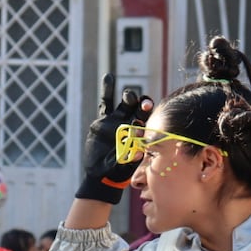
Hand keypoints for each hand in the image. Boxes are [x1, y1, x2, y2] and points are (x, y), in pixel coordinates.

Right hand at [77, 73, 153, 203]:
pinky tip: (109, 77)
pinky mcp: (104, 120)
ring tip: (129, 94)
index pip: (148, 121)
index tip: (148, 110)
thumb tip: (137, 155)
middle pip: (139, 109)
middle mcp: (131, 125)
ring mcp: (117, 121)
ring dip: (129, 96)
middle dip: (141, 104)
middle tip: (143, 104)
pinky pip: (106, 103)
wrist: (101, 173)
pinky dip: (107, 90)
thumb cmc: (116, 173)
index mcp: (140, 135)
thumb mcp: (122, 169)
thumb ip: (128, 161)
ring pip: (125, 103)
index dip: (150, 115)